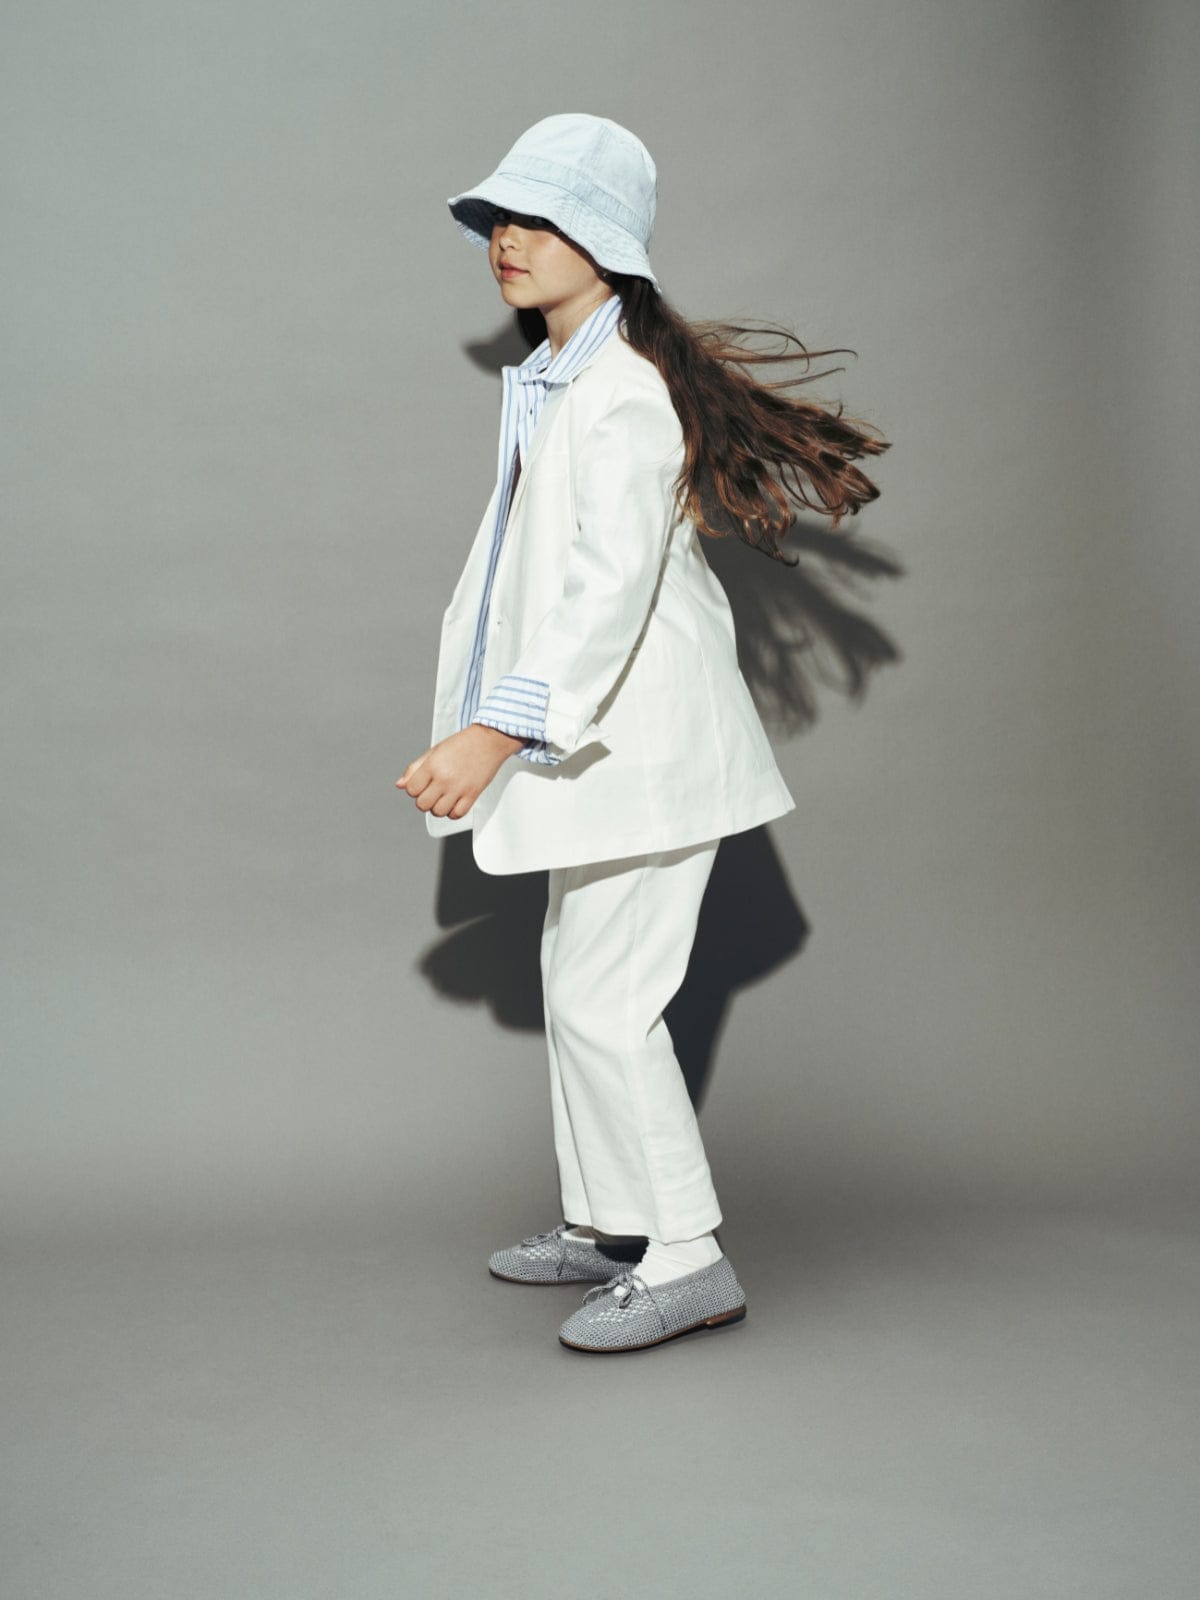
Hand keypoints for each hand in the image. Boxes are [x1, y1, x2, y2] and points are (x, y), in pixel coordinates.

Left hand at [395, 724, 525, 819]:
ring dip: (438, 807)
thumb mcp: (434, 751)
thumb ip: (415, 768)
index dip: (414, 789)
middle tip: (432, 791)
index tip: (422, 784)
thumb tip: (400, 784)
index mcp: (432, 765)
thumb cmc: (462, 744)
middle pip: (422, 804)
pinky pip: (457, 814)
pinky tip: (454, 801)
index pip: (411, 790)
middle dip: (424, 800)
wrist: (489, 741)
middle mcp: (445, 778)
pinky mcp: (472, 794)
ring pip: (438, 812)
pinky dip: (453, 812)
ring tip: (443, 797)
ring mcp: (459, 788)